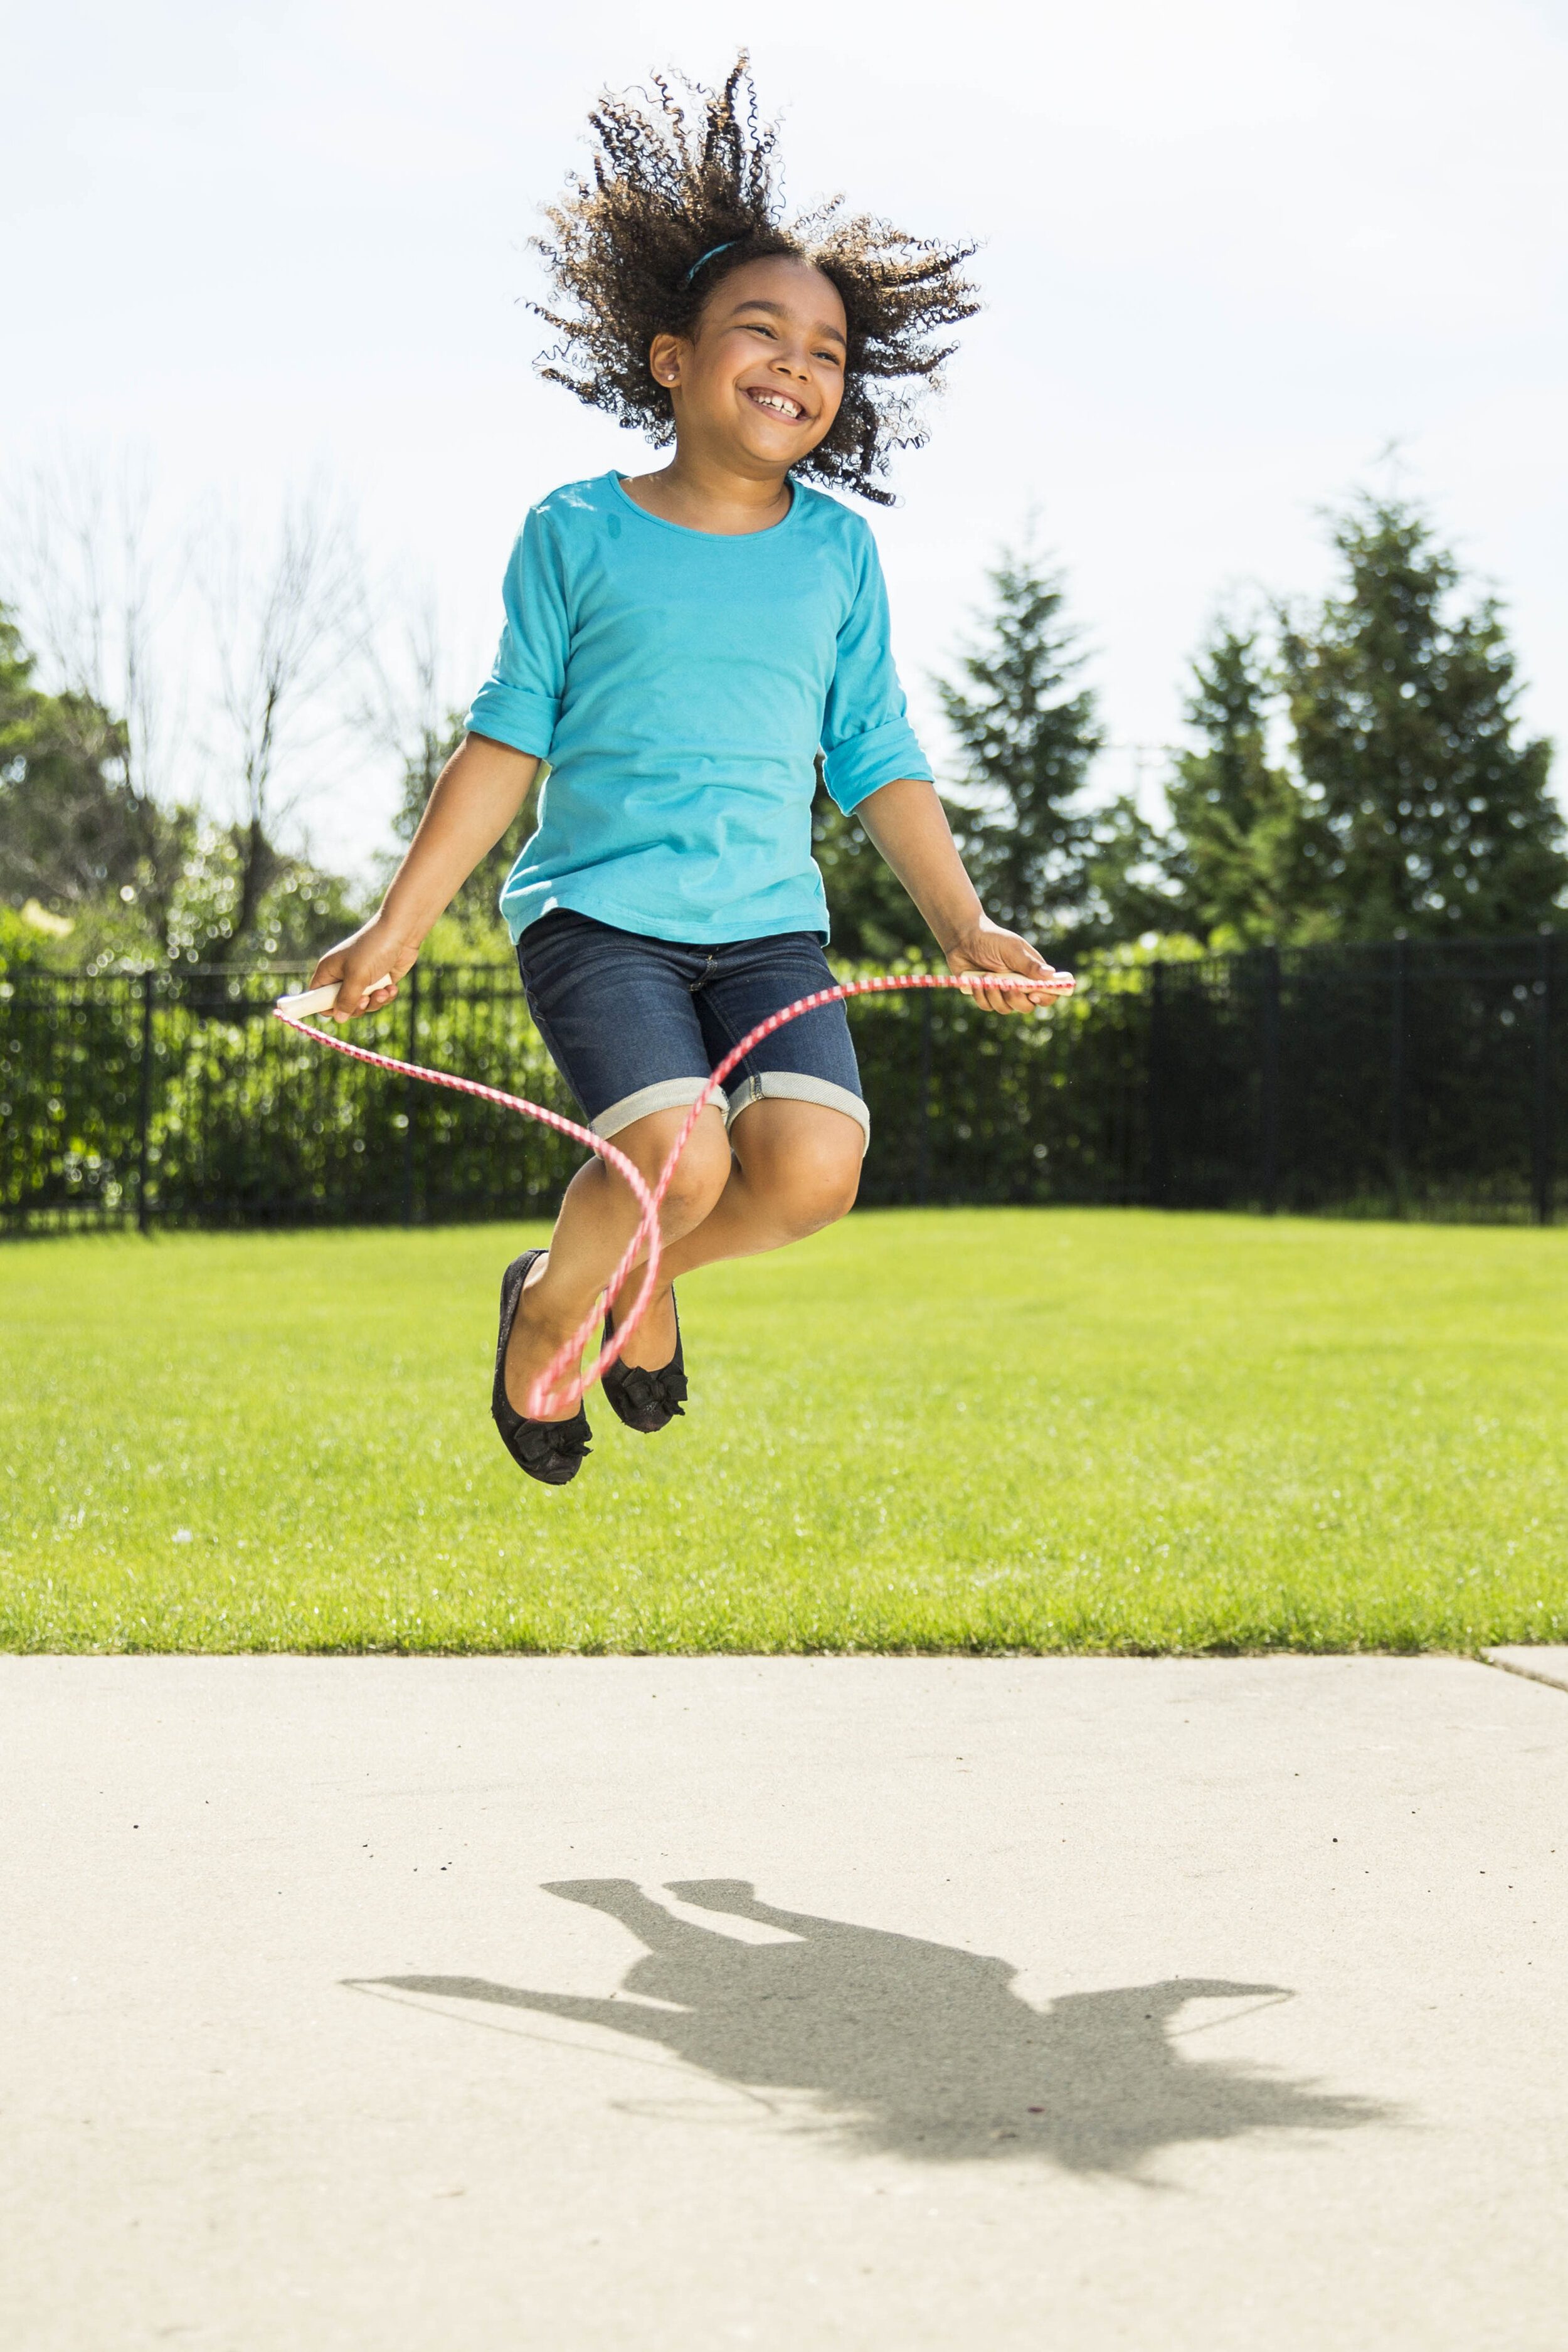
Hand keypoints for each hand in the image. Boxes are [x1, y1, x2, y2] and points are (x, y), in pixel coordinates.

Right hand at [306, 918, 417, 1019]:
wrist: (401, 932)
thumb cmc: (373, 949)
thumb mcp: (356, 976)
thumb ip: (346, 999)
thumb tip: (338, 1018)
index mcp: (329, 971)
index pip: (318, 997)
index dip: (326, 1007)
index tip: (339, 1013)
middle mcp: (343, 976)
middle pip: (343, 1006)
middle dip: (357, 1007)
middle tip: (365, 999)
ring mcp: (362, 979)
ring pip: (363, 1005)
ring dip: (374, 1002)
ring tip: (384, 991)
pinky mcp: (379, 982)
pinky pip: (378, 999)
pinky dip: (385, 996)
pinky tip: (392, 988)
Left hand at [944, 916, 1061, 1014]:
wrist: (962, 938)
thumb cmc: (991, 939)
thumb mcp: (1012, 950)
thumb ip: (1030, 965)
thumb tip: (1051, 975)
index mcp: (1032, 972)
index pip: (1048, 991)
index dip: (1046, 997)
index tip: (1035, 994)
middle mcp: (1019, 984)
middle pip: (1027, 1006)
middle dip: (1017, 999)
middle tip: (1008, 987)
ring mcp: (1002, 991)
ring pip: (1005, 1009)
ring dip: (995, 995)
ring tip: (987, 976)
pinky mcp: (985, 994)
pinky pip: (987, 1006)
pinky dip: (981, 995)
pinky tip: (976, 981)